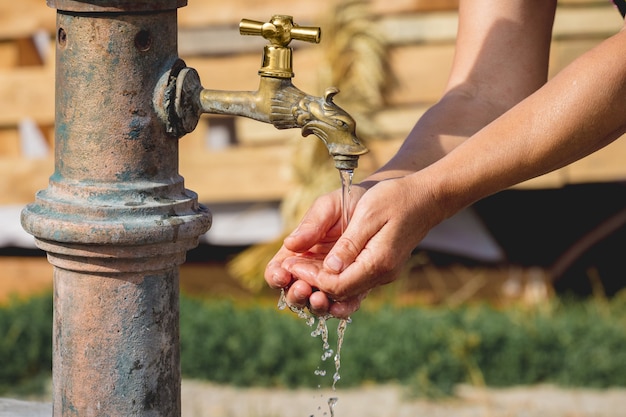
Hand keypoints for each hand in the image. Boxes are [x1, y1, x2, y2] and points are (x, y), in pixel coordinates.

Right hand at [265, 187, 354, 315]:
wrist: (384, 201)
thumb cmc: (350, 200)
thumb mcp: (329, 207)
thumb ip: (311, 225)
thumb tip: (291, 244)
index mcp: (299, 250)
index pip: (279, 270)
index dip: (276, 276)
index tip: (281, 275)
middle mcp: (313, 268)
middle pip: (296, 292)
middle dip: (296, 295)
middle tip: (302, 288)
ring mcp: (334, 279)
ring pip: (318, 302)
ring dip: (316, 305)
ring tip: (319, 298)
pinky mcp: (356, 285)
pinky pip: (346, 302)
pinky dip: (341, 309)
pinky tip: (340, 308)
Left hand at [266, 174, 441, 316]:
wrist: (424, 196)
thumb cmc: (394, 198)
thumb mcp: (367, 214)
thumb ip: (347, 244)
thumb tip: (327, 269)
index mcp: (378, 263)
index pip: (337, 285)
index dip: (310, 278)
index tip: (291, 262)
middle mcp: (380, 275)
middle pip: (338, 295)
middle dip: (310, 287)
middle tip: (287, 271)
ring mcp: (379, 274)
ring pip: (344, 293)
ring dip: (318, 287)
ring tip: (296, 274)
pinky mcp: (376, 268)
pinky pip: (351, 283)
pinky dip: (330, 280)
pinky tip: (313, 272)